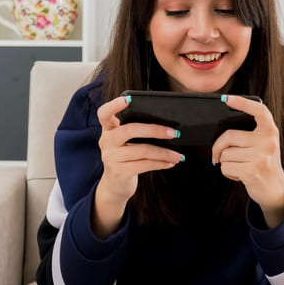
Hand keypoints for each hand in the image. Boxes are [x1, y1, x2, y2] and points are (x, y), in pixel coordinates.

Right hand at [93, 96, 183, 236]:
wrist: (115, 186)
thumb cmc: (126, 158)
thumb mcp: (125, 143)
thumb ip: (135, 132)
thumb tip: (167, 126)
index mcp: (108, 130)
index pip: (105, 113)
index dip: (114, 105)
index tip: (128, 98)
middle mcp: (106, 142)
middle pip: (131, 130)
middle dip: (156, 130)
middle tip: (175, 133)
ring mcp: (111, 157)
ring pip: (143, 150)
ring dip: (165, 152)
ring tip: (178, 155)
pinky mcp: (119, 172)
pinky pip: (145, 164)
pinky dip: (161, 163)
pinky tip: (171, 162)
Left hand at [211, 95, 283, 227]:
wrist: (275, 188)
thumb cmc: (264, 162)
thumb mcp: (263, 144)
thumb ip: (249, 134)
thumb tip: (221, 133)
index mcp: (270, 131)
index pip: (259, 111)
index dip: (243, 103)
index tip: (227, 98)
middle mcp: (268, 142)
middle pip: (229, 136)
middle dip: (218, 147)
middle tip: (217, 154)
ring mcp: (261, 157)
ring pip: (225, 154)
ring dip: (225, 162)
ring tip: (238, 165)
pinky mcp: (252, 171)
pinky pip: (226, 167)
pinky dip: (226, 172)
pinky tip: (238, 174)